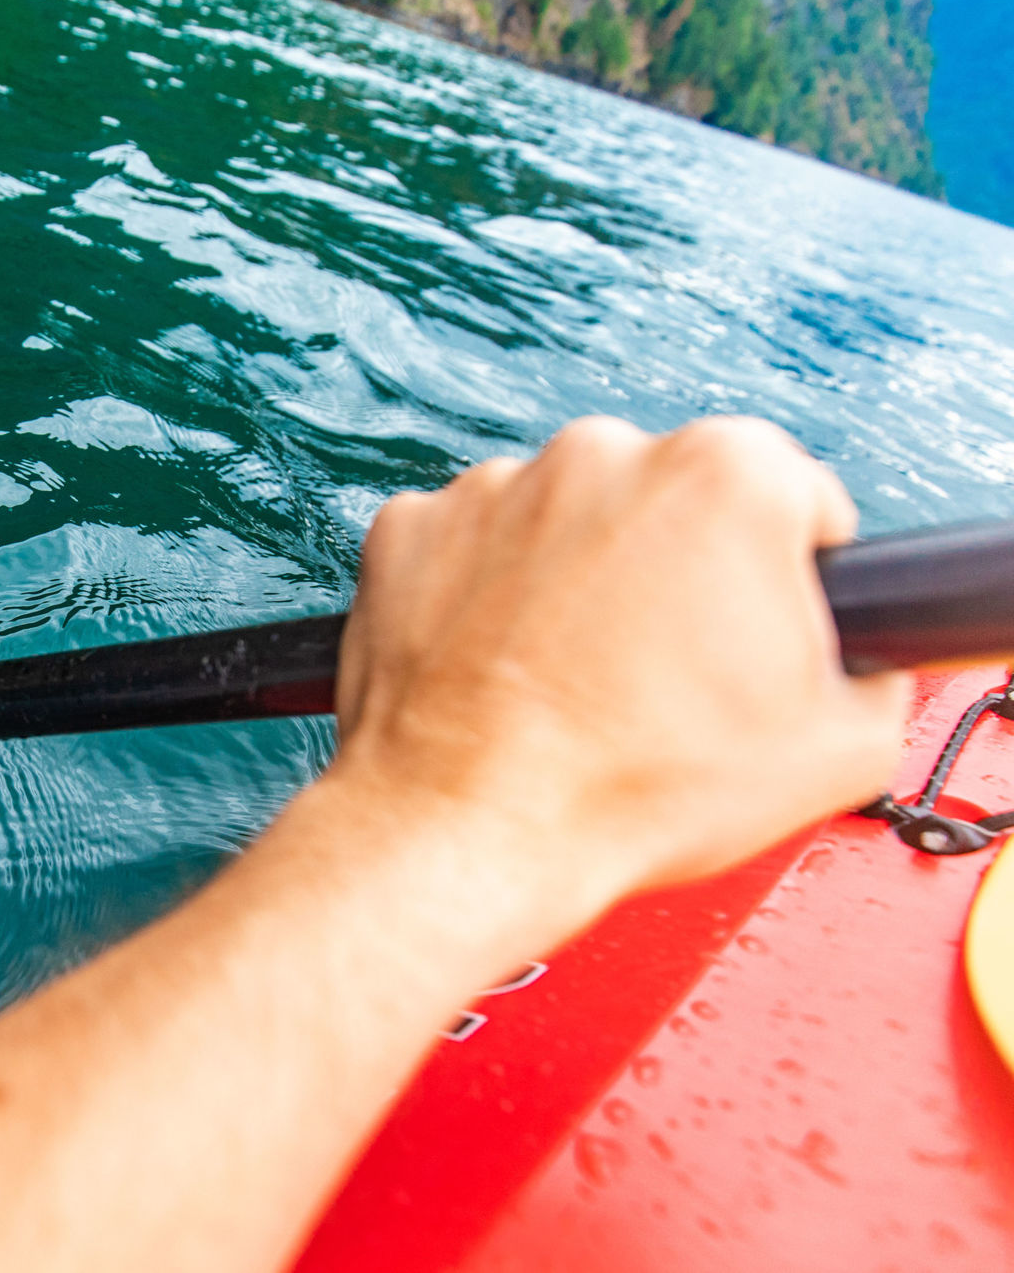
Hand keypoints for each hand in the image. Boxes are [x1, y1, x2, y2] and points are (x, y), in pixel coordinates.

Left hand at [322, 416, 909, 915]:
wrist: (470, 831)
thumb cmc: (632, 790)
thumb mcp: (837, 750)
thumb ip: (875, 670)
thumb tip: (857, 656)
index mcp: (726, 474)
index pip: (792, 502)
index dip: (786, 580)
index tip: (755, 634)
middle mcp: (603, 454)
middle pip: (668, 501)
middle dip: (673, 571)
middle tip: (661, 674)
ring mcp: (495, 486)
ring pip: (563, 521)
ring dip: (572, 579)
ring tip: (570, 681)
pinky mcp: (411, 526)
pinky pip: (468, 548)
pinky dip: (480, 595)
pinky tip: (500, 668)